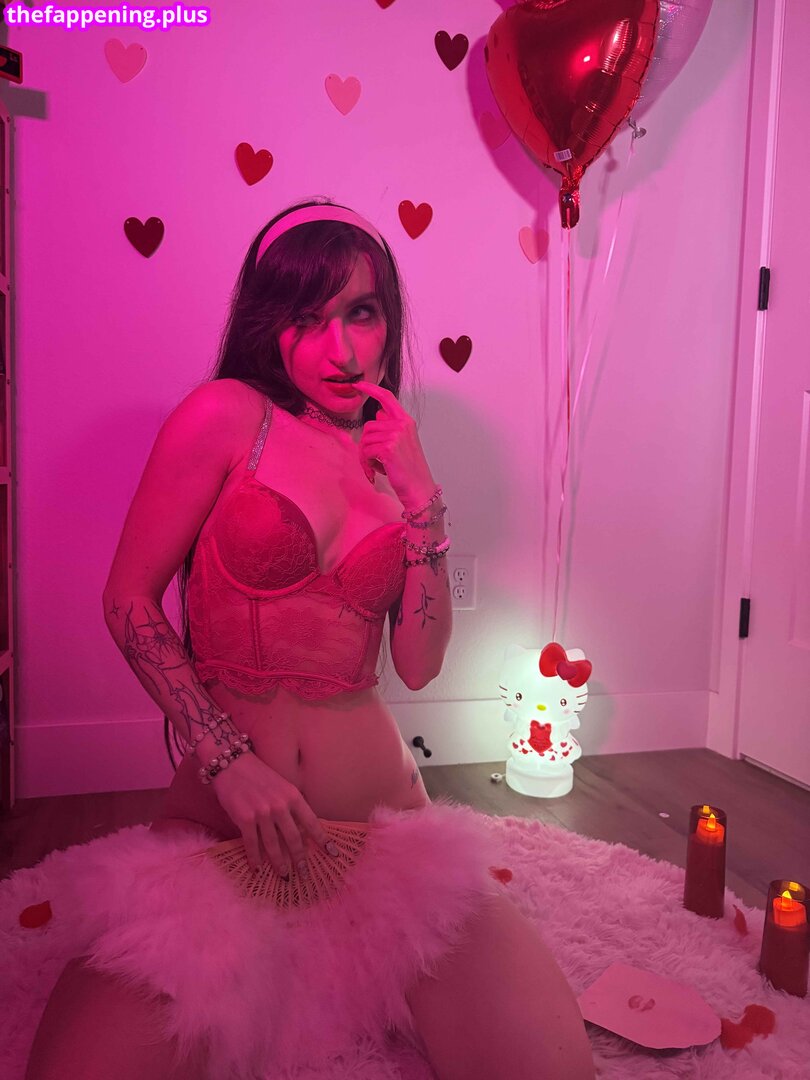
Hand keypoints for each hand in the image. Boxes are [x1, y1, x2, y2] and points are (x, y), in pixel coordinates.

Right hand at [210, 752, 333, 874]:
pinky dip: (255, 859)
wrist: (232, 764)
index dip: (323, 840)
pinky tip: (257, 869)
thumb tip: (301, 831)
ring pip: (273, 845)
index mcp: (293, 796)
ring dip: (279, 863)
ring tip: (284, 875)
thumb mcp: (282, 786)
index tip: (333, 854)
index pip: (312, 823)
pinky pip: (252, 844)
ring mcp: (262, 813)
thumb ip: (291, 806)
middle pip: (294, 839)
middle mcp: (280, 806)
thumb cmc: (258, 776)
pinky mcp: (244, 818)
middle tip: (305, 875)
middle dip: (300, 860)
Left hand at [353, 380, 435, 505]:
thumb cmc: (409, 469)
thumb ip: (391, 426)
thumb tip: (378, 412)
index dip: (371, 389)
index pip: (387, 398)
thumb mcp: (404, 442)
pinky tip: (378, 471)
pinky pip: (365, 452)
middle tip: (373, 461)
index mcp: (406, 421)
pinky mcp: (388, 448)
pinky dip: (367, 464)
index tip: (359, 384)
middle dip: (366, 445)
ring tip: (378, 466)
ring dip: (366, 456)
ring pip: (365, 440)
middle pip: (368, 426)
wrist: (419, 488)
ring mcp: (395, 435)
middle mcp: (401, 425)